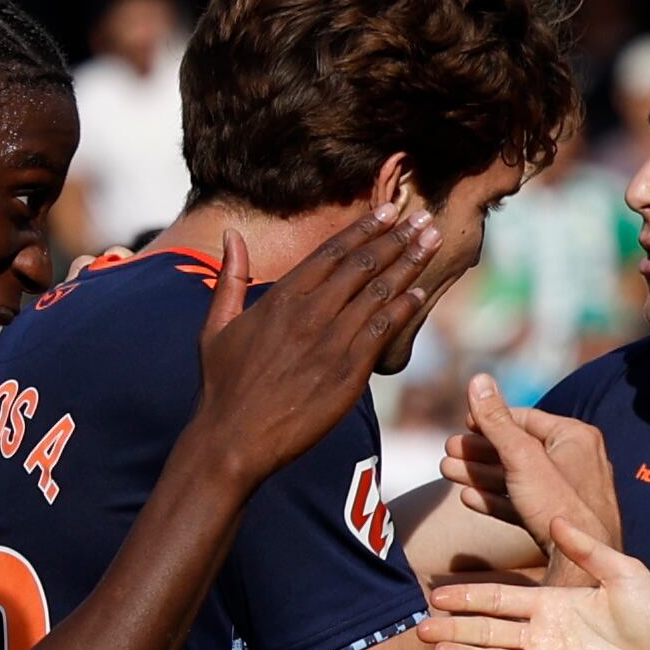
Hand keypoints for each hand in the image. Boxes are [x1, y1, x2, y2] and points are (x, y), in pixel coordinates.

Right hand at [188, 208, 438, 481]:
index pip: (331, 252)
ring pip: (379, 292)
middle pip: (363, 264)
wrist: (233, 439)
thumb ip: (229, 278)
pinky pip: (384, 330)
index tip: (389, 210)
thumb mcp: (217, 325)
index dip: (364, 228)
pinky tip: (422, 292)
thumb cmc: (223, 387)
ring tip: (432, 240)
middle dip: (397, 237)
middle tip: (424, 218)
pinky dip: (405, 308)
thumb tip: (231, 234)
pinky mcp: (348, 371)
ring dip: (409, 263)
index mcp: (281, 297)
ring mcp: (331, 341)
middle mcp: (309, 312)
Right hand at [420, 517, 649, 649]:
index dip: (469, 596)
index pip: (501, 599)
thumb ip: (590, 550)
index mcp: (554, 605)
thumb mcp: (625, 573)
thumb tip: (559, 516)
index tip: (436, 591)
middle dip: (454, 628)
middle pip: (489, 632)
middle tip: (417, 627)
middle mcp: (545, 637)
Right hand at [440, 376, 621, 554]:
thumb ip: (496, 420)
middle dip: (478, 450)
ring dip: (479, 474)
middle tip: (447, 451)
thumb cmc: (558, 507)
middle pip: (518, 448)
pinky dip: (495, 499)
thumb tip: (478, 379)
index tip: (463, 425)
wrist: (581, 566)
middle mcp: (577, 461)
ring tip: (447, 472)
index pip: (526, 418)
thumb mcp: (520, 457)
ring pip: (516, 477)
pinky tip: (468, 500)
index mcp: (575, 437)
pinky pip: (522, 503)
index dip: (491, 419)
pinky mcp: (559, 520)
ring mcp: (568, 493)